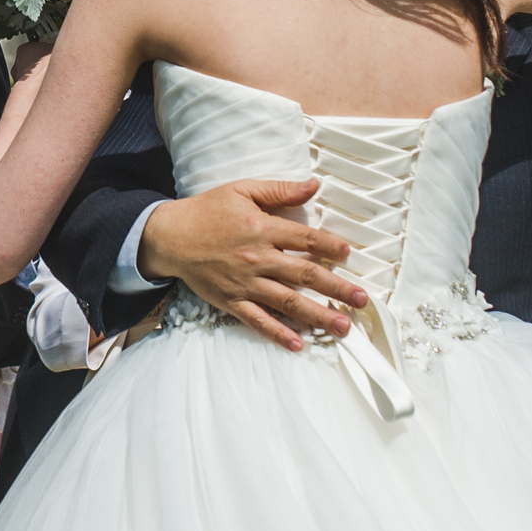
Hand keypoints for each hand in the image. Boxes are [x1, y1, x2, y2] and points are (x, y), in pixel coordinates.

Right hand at [138, 179, 369, 353]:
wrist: (169, 237)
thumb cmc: (207, 211)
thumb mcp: (242, 190)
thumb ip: (279, 190)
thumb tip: (314, 186)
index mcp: (262, 228)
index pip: (305, 239)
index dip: (330, 246)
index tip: (350, 255)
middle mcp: (257, 258)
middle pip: (305, 275)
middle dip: (337, 288)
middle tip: (361, 300)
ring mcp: (245, 283)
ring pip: (288, 302)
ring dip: (318, 316)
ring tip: (343, 327)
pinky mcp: (231, 301)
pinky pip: (258, 320)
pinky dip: (278, 334)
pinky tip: (299, 344)